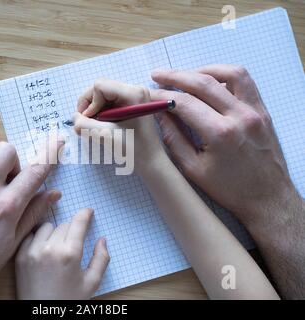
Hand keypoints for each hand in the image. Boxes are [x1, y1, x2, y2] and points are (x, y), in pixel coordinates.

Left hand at [15, 208, 109, 299]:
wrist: (43, 315)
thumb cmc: (68, 300)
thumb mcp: (92, 283)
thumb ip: (101, 259)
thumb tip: (102, 240)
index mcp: (70, 254)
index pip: (78, 222)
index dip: (85, 214)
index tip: (88, 211)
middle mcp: (50, 248)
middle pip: (64, 224)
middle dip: (71, 229)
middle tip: (73, 242)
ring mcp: (33, 251)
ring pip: (46, 227)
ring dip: (54, 232)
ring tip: (56, 246)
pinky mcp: (20, 256)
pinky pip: (30, 236)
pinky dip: (37, 239)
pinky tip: (43, 249)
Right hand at [73, 78, 164, 173]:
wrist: (150, 162)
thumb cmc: (133, 150)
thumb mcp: (106, 136)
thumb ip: (85, 125)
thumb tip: (74, 117)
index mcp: (133, 93)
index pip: (99, 86)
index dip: (89, 103)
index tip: (90, 121)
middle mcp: (135, 89)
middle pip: (100, 88)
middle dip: (90, 106)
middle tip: (89, 124)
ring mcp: (133, 96)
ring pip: (102, 95)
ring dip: (95, 111)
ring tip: (98, 127)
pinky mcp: (130, 104)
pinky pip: (107, 102)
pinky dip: (100, 113)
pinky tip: (104, 126)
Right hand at [150, 65, 298, 226]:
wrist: (267, 198)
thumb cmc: (229, 189)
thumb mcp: (192, 169)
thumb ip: (173, 138)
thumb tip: (159, 115)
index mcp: (220, 133)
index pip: (184, 103)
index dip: (162, 95)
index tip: (149, 94)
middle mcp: (240, 116)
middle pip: (203, 82)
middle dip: (176, 76)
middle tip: (158, 75)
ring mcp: (255, 111)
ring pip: (229, 73)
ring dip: (202, 70)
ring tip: (184, 76)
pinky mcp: (263, 111)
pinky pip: (245, 82)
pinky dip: (225, 75)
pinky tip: (210, 82)